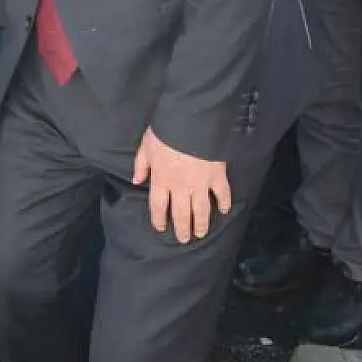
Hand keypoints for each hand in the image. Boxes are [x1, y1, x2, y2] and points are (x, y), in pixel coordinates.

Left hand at [132, 127, 231, 243]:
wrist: (191, 122)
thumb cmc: (165, 132)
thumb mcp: (146, 146)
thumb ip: (141, 165)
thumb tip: (136, 181)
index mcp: (161, 180)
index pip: (158, 206)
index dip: (159, 220)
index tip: (161, 228)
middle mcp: (180, 187)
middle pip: (180, 214)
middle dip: (182, 229)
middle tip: (184, 239)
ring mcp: (201, 184)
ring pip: (201, 210)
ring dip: (201, 224)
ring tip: (200, 234)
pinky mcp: (217, 176)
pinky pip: (222, 194)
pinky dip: (225, 203)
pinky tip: (225, 211)